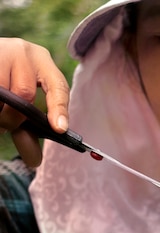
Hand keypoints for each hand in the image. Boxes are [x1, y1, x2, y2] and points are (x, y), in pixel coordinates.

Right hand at [0, 37, 69, 165]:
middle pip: (24, 93)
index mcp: (43, 62)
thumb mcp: (24, 99)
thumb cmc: (8, 79)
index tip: (60, 130)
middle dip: (14, 117)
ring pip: (2, 92)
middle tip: (6, 125)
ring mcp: (1, 50)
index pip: (58, 87)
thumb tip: (34, 162)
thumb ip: (31, 129)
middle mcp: (24, 51)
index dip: (60, 109)